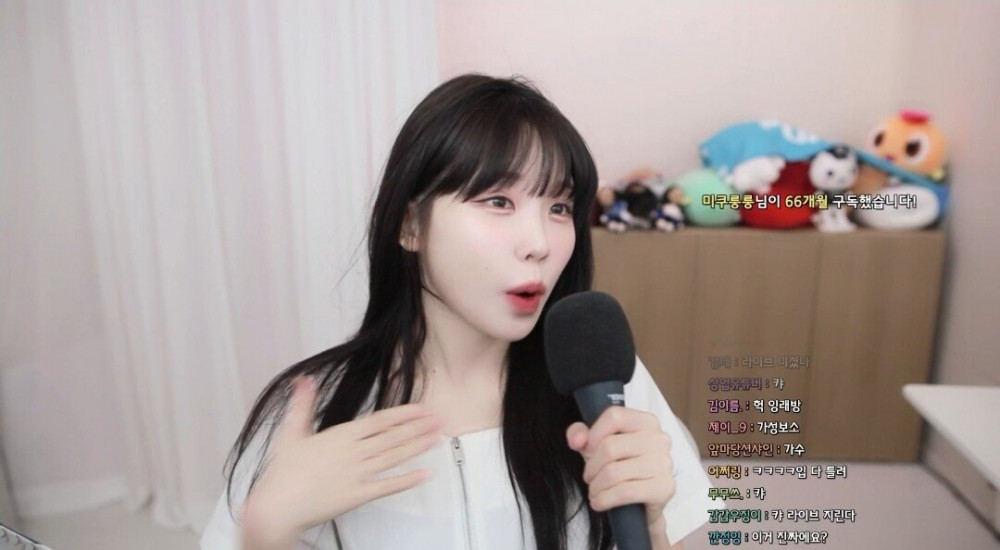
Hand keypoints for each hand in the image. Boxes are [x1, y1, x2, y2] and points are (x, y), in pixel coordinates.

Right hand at [243, 376, 443, 547]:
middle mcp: (354, 452)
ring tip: (438, 439)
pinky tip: (425, 474)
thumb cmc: (283, 472)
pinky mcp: (359, 496)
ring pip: (394, 457)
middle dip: (419, 428)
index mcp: (341, 435)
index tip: (421, 409)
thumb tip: (305, 380)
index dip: (403, 414)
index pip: (380, 420)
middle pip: (393, 437)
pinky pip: (388, 486)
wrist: (277, 506)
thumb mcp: (291, 432)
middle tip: (440, 420)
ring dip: (418, 447)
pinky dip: (408, 480)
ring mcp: (359, 474)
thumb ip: (303, 405)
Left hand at [566, 406, 675, 528]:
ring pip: (614, 472)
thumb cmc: (622, 465)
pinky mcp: (664, 488)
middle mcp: (659, 439)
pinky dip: (604, 499)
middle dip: (591, 466)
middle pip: (610, 447)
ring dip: (596, 486)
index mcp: (646, 421)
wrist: (646, 499)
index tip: (586, 450)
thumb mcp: (599, 445)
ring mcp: (664, 463)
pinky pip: (625, 492)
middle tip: (589, 477)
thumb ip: (581, 434)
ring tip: (594, 491)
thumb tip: (577, 441)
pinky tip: (599, 502)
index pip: (614, 416)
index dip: (594, 434)